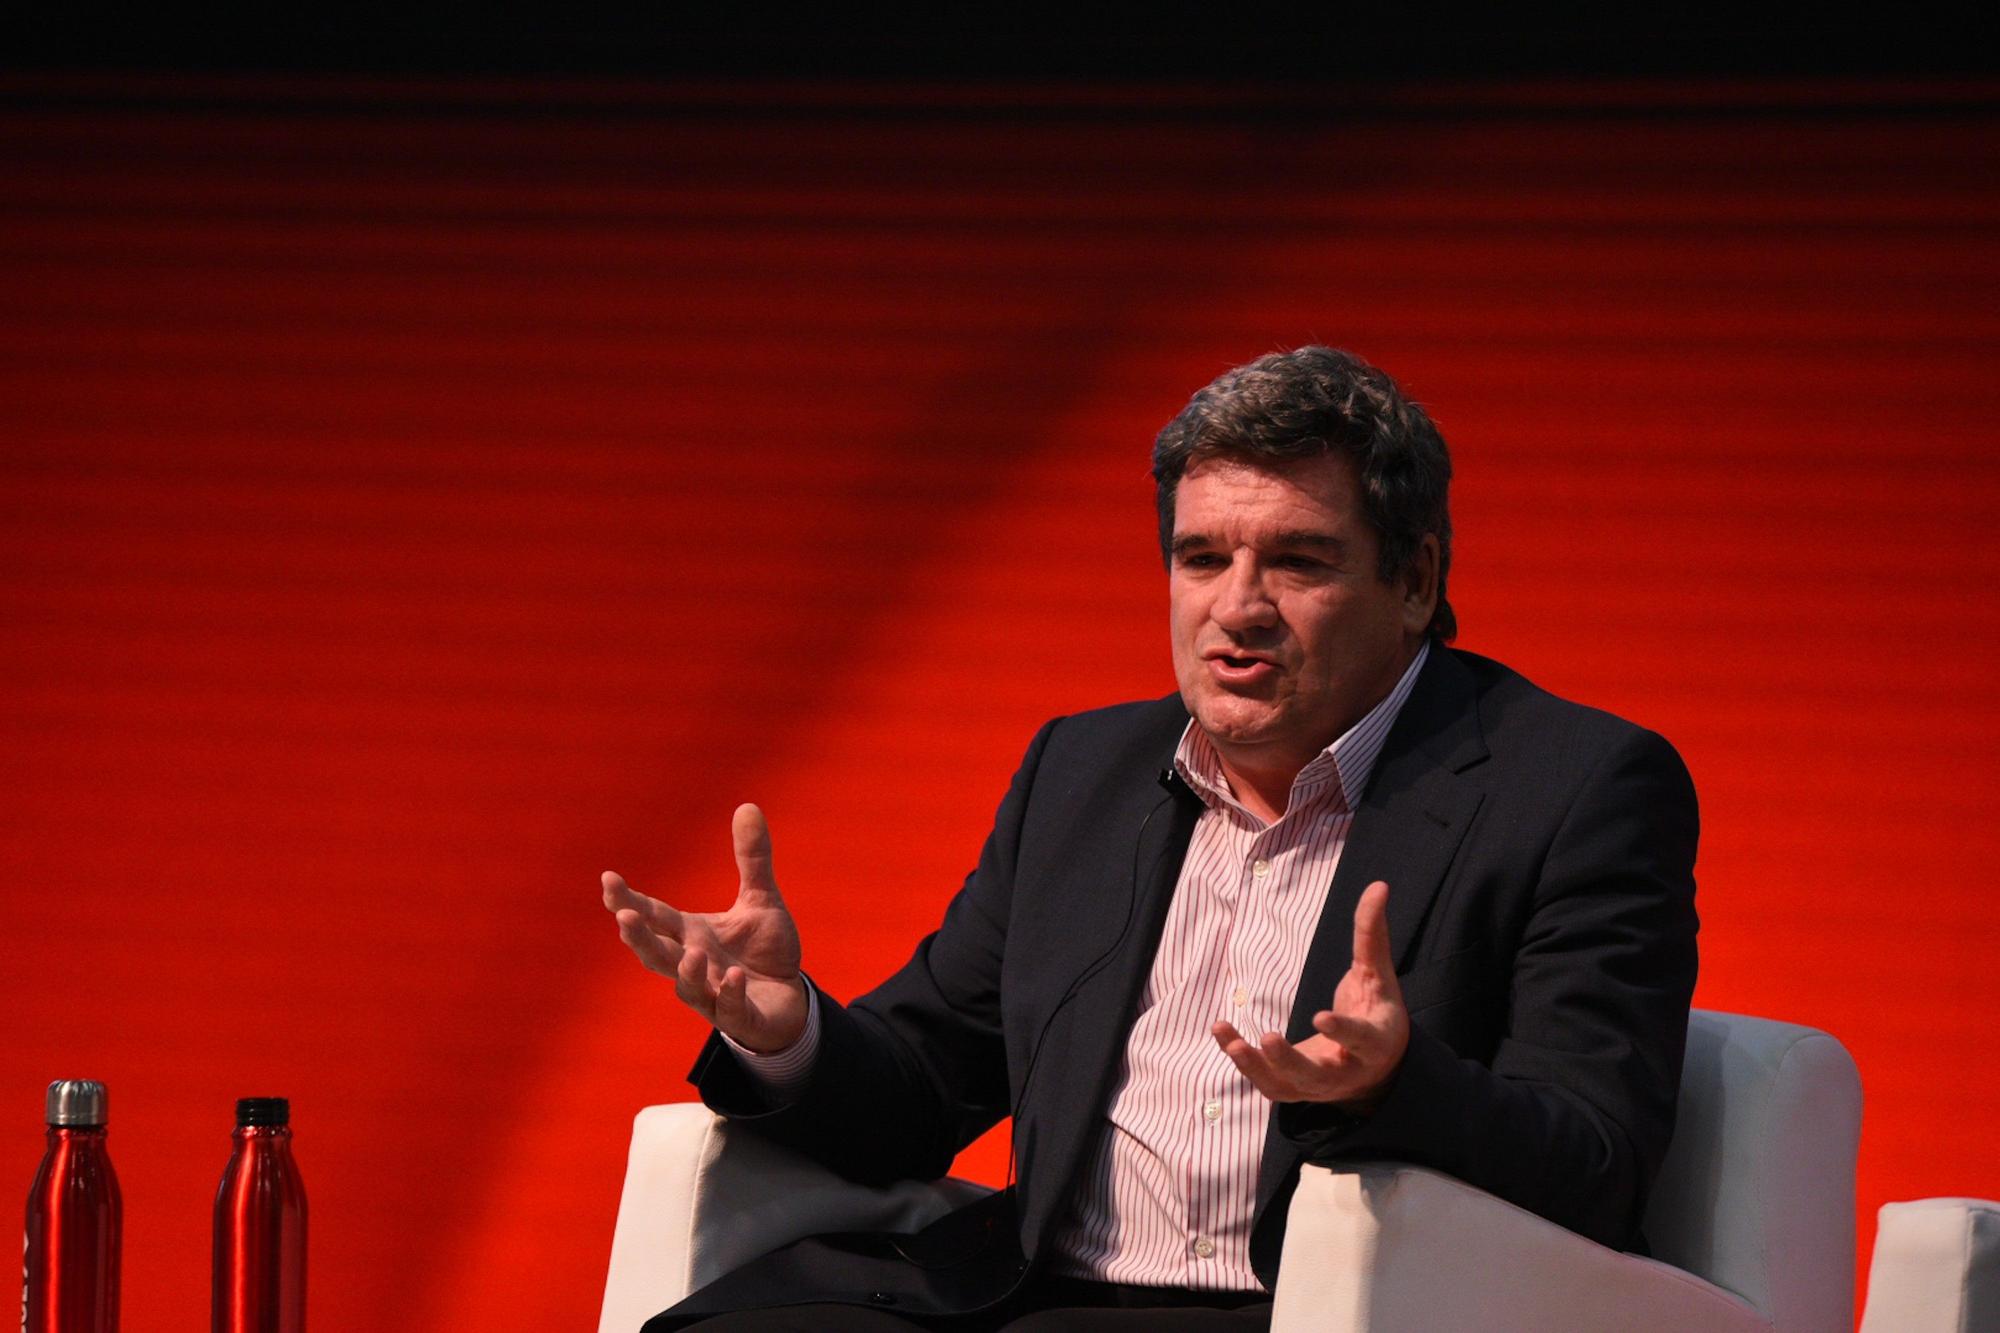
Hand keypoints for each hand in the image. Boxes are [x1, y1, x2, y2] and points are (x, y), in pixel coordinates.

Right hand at [602, 802, 808, 1053]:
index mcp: (691, 934)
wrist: (789, 1000)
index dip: (628, 900)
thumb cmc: (765, 950)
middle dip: (639, 938)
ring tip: (692, 953)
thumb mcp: (761, 898)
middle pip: (655, 953)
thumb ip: (751, 857)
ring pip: (687, 986)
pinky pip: (730, 1008)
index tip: (608, 879)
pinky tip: (735, 977)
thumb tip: (747, 805)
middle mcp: (694, 963)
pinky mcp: (740, 1015)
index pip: (654, 916)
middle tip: (624, 918)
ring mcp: (713, 993)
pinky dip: (730, 993)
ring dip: (687, 971)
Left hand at [1212, 880, 1408, 1110]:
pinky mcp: (1294, 1089)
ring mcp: (1317, 1086)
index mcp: (1375, 1043)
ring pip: (1285, 1086)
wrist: (1378, 1067)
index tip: (1320, 1015)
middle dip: (1290, 1061)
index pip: (1361, 1039)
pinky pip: (1266, 1083)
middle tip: (1268, 1038)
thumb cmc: (1376, 1011)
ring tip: (1230, 1040)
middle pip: (1317, 1075)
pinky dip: (1243, 1063)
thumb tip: (1378, 886)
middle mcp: (1346, 1071)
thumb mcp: (1379, 974)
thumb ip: (1372, 934)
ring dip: (1254, 1067)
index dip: (1342, 1031)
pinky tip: (1223, 1033)